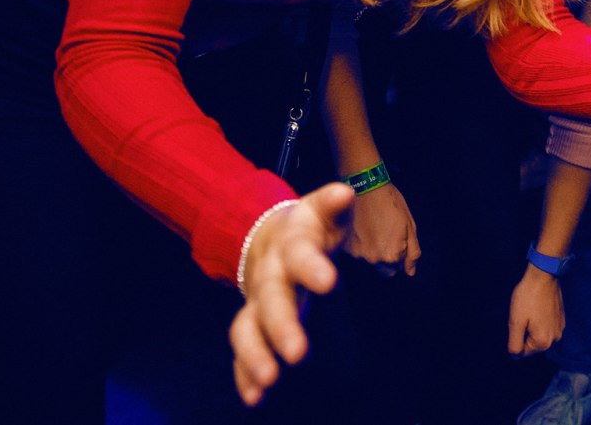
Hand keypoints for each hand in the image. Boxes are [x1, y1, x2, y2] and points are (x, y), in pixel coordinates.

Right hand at [231, 182, 353, 406]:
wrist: (267, 235)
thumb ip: (333, 204)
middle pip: (271, 299)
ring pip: (248, 327)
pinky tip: (254, 397)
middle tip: (298, 353)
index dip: (312, 267)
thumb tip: (346, 192)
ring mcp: (256, 300)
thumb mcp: (321, 211)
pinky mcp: (252, 322)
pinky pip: (244, 347)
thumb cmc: (308, 227)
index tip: (329, 283)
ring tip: (269, 381)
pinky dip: (245, 373)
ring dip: (256, 355)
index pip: (300, 254)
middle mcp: (269, 274)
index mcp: (291, 244)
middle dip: (283, 326)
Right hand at [342, 181, 420, 276]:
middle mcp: (373, 259)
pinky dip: (361, 245)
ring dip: (373, 251)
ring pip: (370, 261)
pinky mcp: (346, 247)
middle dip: (387, 257)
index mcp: (392, 255)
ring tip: (374, 229)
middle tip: (386, 236)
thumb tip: (411, 272)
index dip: (400, 253)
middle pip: (384, 269)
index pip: (399, 268)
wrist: (366, 187)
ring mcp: (358, 254)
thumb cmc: (390, 203)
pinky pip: (358, 253)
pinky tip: (363, 229)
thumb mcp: (410, 225)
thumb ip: (413, 252)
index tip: (397, 237)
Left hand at [508, 265, 565, 356]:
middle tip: (522, 314)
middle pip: (532, 344)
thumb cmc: (528, 297)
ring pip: (539, 334)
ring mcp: (560, 328)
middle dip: (524, 332)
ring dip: (532, 326)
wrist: (544, 275)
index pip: (522, 352)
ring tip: (530, 310)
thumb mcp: (516, 321)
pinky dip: (541, 320)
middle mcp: (555, 339)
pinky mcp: (561, 318)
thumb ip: (514, 343)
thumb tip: (515, 356)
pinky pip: (547, 326)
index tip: (517, 320)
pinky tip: (537, 307)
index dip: (515, 337)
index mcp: (543, 342)